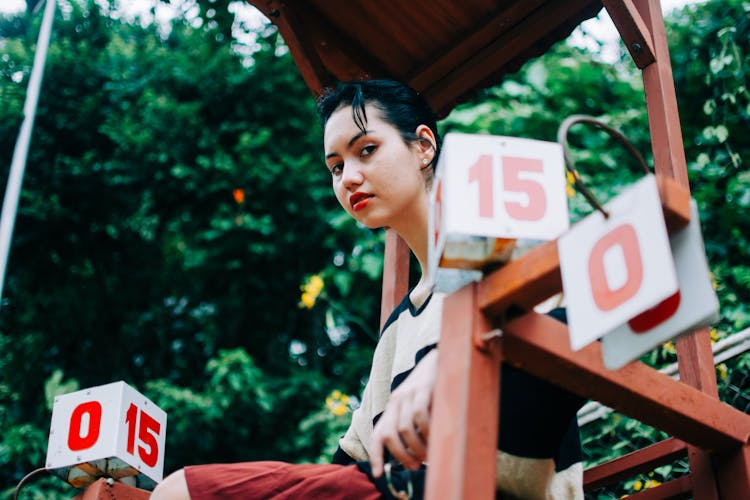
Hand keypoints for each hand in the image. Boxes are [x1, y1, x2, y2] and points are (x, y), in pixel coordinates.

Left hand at [369, 348, 438, 476]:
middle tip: (415, 465)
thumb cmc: (431, 391)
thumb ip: (413, 427)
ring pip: (405, 428)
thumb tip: (415, 456)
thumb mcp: (417, 408)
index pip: (379, 434)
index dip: (376, 455)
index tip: (378, 474)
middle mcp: (396, 401)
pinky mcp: (423, 388)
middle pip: (390, 434)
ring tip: (428, 455)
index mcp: (392, 408)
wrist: (441, 358)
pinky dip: (426, 430)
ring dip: (416, 446)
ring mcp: (409, 393)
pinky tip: (435, 437)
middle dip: (401, 455)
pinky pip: (420, 414)